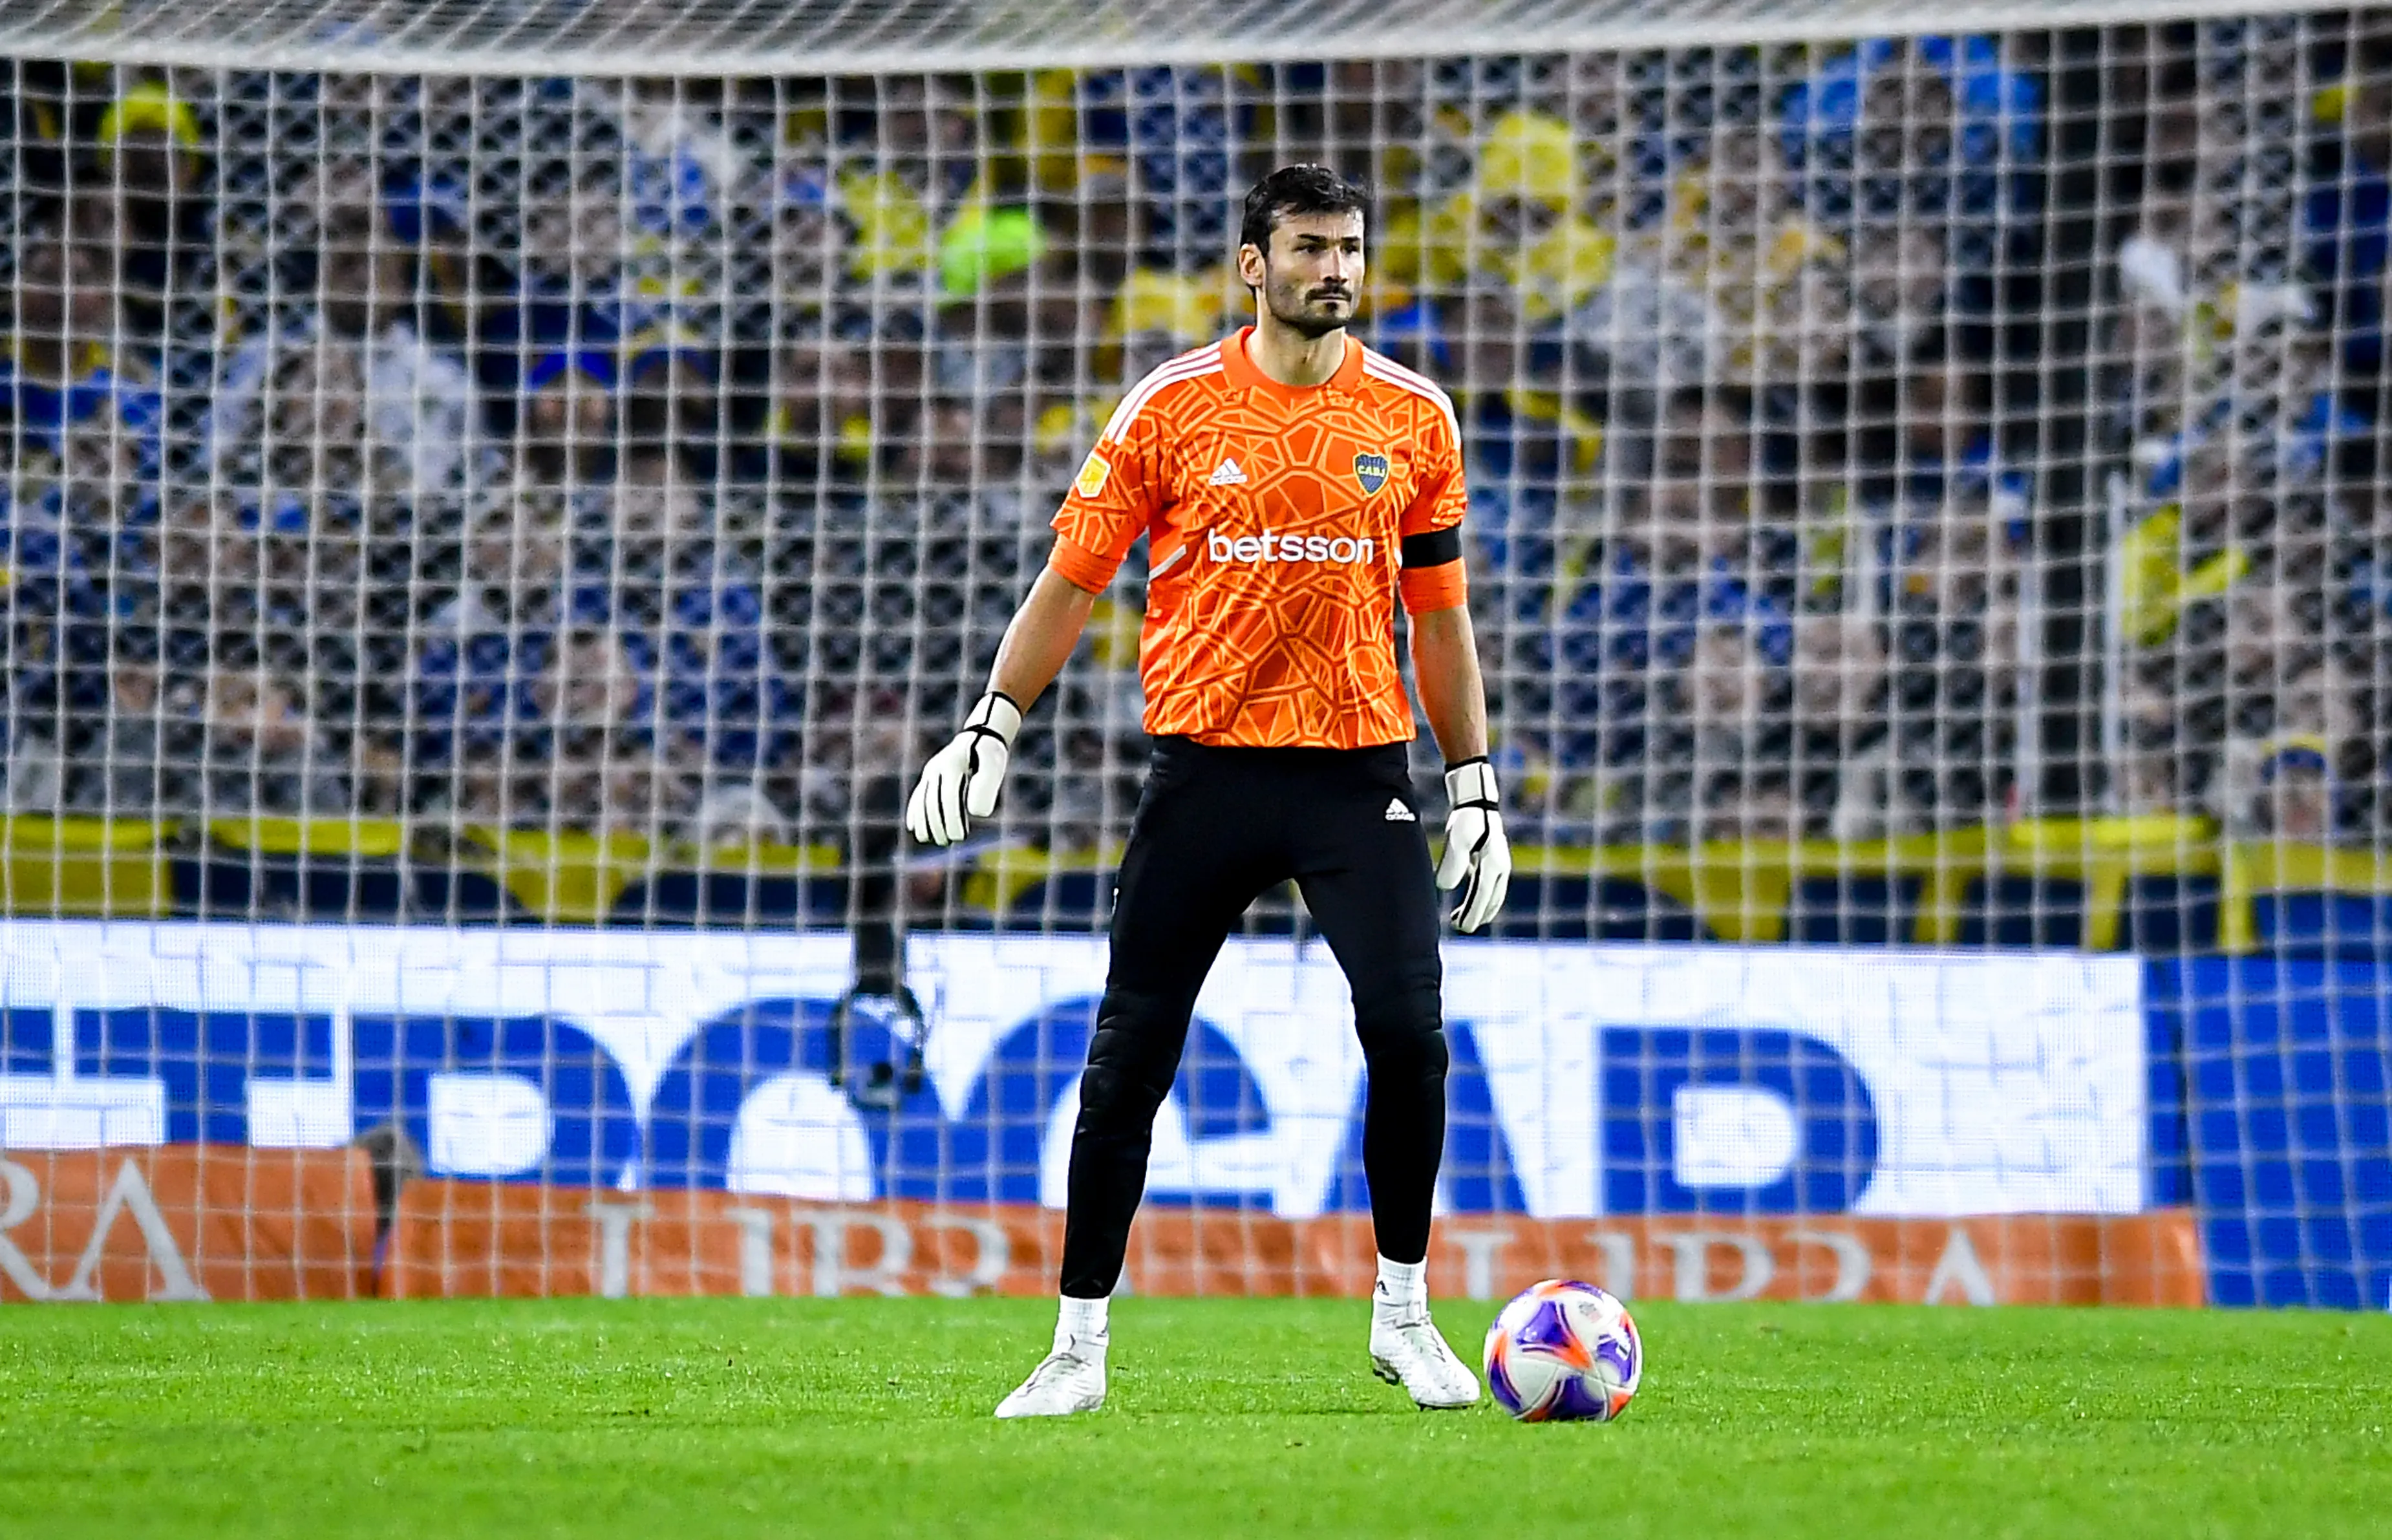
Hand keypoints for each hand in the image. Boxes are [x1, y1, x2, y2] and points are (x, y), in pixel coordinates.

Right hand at [905, 693, 1022, 846]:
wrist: (980, 735)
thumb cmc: (990, 754)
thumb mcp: (994, 767)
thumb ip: (986, 787)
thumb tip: (977, 814)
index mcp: (953, 765)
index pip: (950, 798)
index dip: (952, 819)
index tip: (960, 837)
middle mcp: (937, 767)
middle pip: (933, 802)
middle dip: (938, 825)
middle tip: (948, 842)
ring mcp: (930, 771)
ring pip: (921, 801)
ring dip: (924, 823)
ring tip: (931, 840)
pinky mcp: (928, 776)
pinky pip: (917, 796)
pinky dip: (914, 813)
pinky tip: (913, 828)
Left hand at [1434, 757, 1509, 932]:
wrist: (1476, 798)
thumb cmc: (1467, 819)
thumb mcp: (1457, 840)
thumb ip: (1452, 865)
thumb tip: (1445, 888)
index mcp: (1494, 865)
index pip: (1483, 898)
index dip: (1472, 915)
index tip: (1461, 928)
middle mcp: (1501, 867)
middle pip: (1491, 900)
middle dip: (1477, 915)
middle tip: (1460, 927)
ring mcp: (1499, 863)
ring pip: (1493, 894)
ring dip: (1480, 908)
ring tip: (1461, 918)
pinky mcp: (1493, 859)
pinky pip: (1490, 885)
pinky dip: (1481, 896)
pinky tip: (1468, 899)